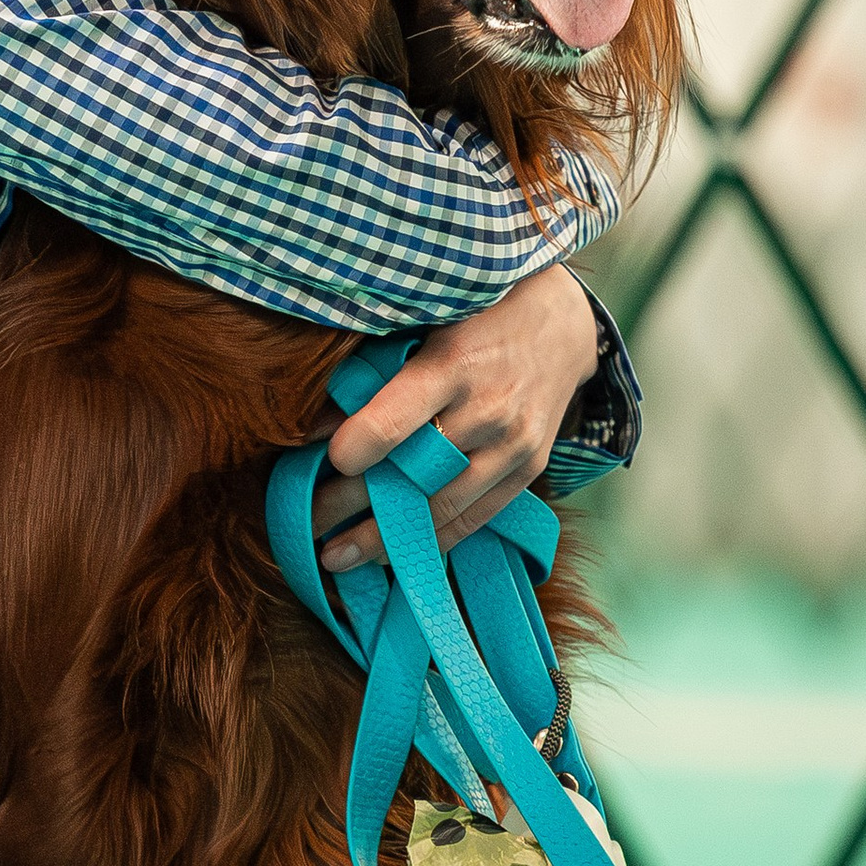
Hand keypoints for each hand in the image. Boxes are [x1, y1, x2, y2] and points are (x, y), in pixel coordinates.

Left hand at [314, 267, 598, 571]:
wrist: (564, 321)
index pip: (395, 422)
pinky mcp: (528, 469)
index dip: (354, 448)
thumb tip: (313, 424)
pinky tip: (390, 556)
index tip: (321, 463)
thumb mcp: (427, 317)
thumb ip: (375, 367)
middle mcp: (488, 410)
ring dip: (383, 539)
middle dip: (351, 503)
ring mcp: (514, 446)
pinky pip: (474, 517)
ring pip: (439, 508)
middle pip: (410, 473)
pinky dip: (430, 541)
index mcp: (454, 363)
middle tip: (302, 523)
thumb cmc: (478, 308)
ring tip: (335, 556)